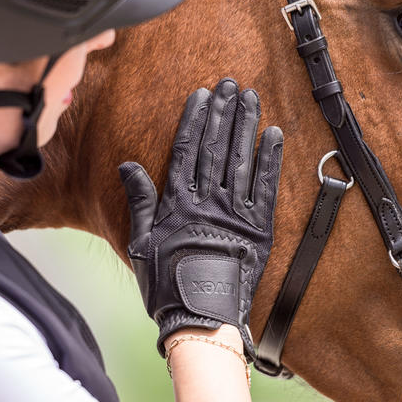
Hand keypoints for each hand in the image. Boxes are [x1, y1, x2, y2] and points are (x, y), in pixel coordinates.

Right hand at [119, 78, 282, 357]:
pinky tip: (273, 134)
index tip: (202, 94)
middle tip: (231, 83)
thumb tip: (128, 165)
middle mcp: (206, 202)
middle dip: (223, 111)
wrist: (201, 318)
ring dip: (246, 125)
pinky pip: (266, 187)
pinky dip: (269, 159)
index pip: (187, 149)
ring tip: (251, 98)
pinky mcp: (258, 228)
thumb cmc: (166, 286)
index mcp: (177, 203)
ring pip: (240, 159)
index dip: (195, 119)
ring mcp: (234, 214)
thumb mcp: (141, 242)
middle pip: (215, 146)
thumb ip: (140, 201)